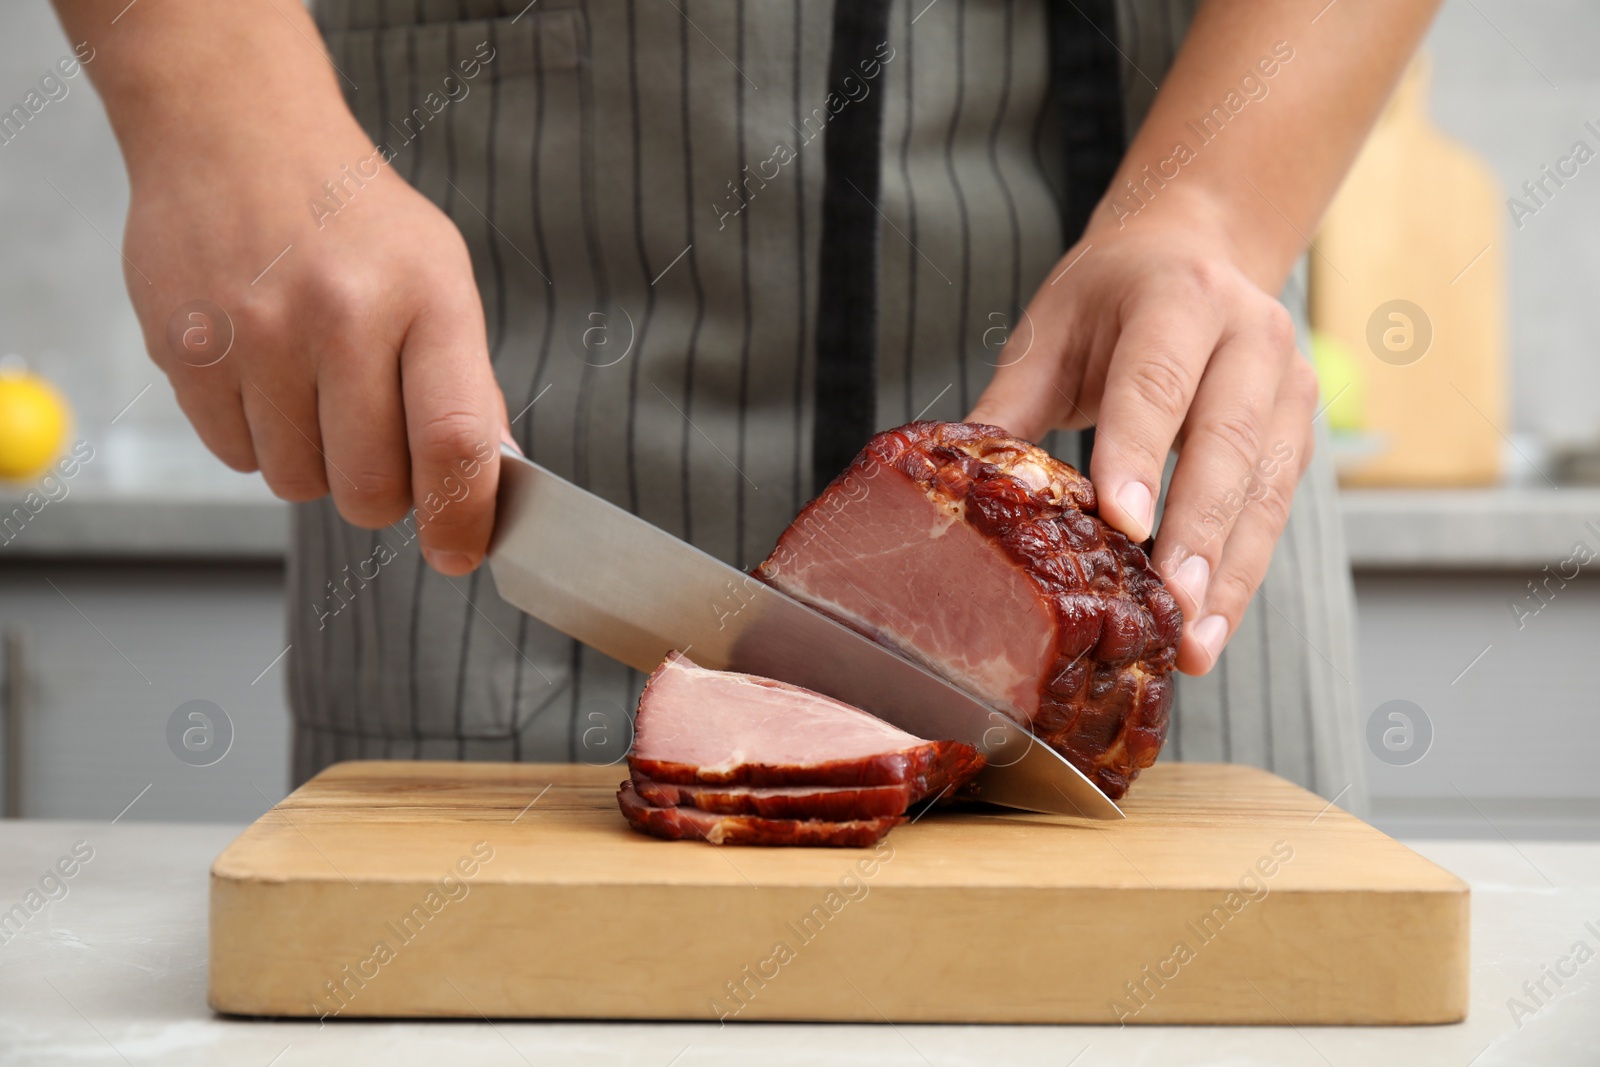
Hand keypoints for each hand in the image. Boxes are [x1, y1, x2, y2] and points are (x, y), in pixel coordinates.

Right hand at [121, 119, 507, 575]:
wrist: (237, 134)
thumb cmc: (354, 220)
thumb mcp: (440, 278)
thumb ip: (465, 386)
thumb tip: (487, 490)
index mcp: (426, 297)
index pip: (454, 440)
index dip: (461, 517)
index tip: (458, 554)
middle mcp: (342, 313)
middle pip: (368, 488)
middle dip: (379, 491)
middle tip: (374, 440)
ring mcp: (257, 331)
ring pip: (296, 483)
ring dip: (312, 460)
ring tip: (312, 382)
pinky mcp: (187, 347)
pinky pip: (235, 457)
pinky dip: (255, 436)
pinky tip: (263, 370)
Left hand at [967, 197, 1317, 675]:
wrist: (1195, 249)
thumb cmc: (1110, 297)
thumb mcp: (1050, 332)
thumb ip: (1009, 408)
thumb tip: (962, 491)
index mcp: (1178, 296)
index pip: (1157, 383)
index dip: (1140, 455)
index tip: (1123, 526)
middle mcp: (1249, 334)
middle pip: (1228, 441)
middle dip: (1199, 532)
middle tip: (1171, 605)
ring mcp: (1289, 381)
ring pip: (1266, 487)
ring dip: (1231, 572)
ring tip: (1196, 643)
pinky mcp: (1302, 426)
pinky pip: (1276, 507)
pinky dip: (1244, 569)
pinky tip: (1212, 623)